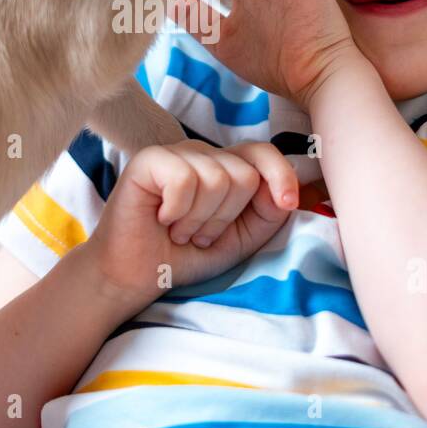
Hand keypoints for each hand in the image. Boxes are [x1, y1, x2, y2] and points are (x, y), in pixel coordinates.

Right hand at [86, 139, 298, 308]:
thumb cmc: (186, 255)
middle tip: (198, 234)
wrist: (139, 275)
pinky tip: (162, 218)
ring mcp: (175, 153)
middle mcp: (203, 154)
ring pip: (216, 179)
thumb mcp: (240, 239)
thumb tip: (282, 191)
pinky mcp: (149, 160)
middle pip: (244, 174)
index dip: (281, 174)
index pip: (263, 152)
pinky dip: (177, 211)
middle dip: (224, 218)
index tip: (287, 202)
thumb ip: (267, 214)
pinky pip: (184, 180)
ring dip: (198, 220)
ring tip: (179, 230)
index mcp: (226, 167)